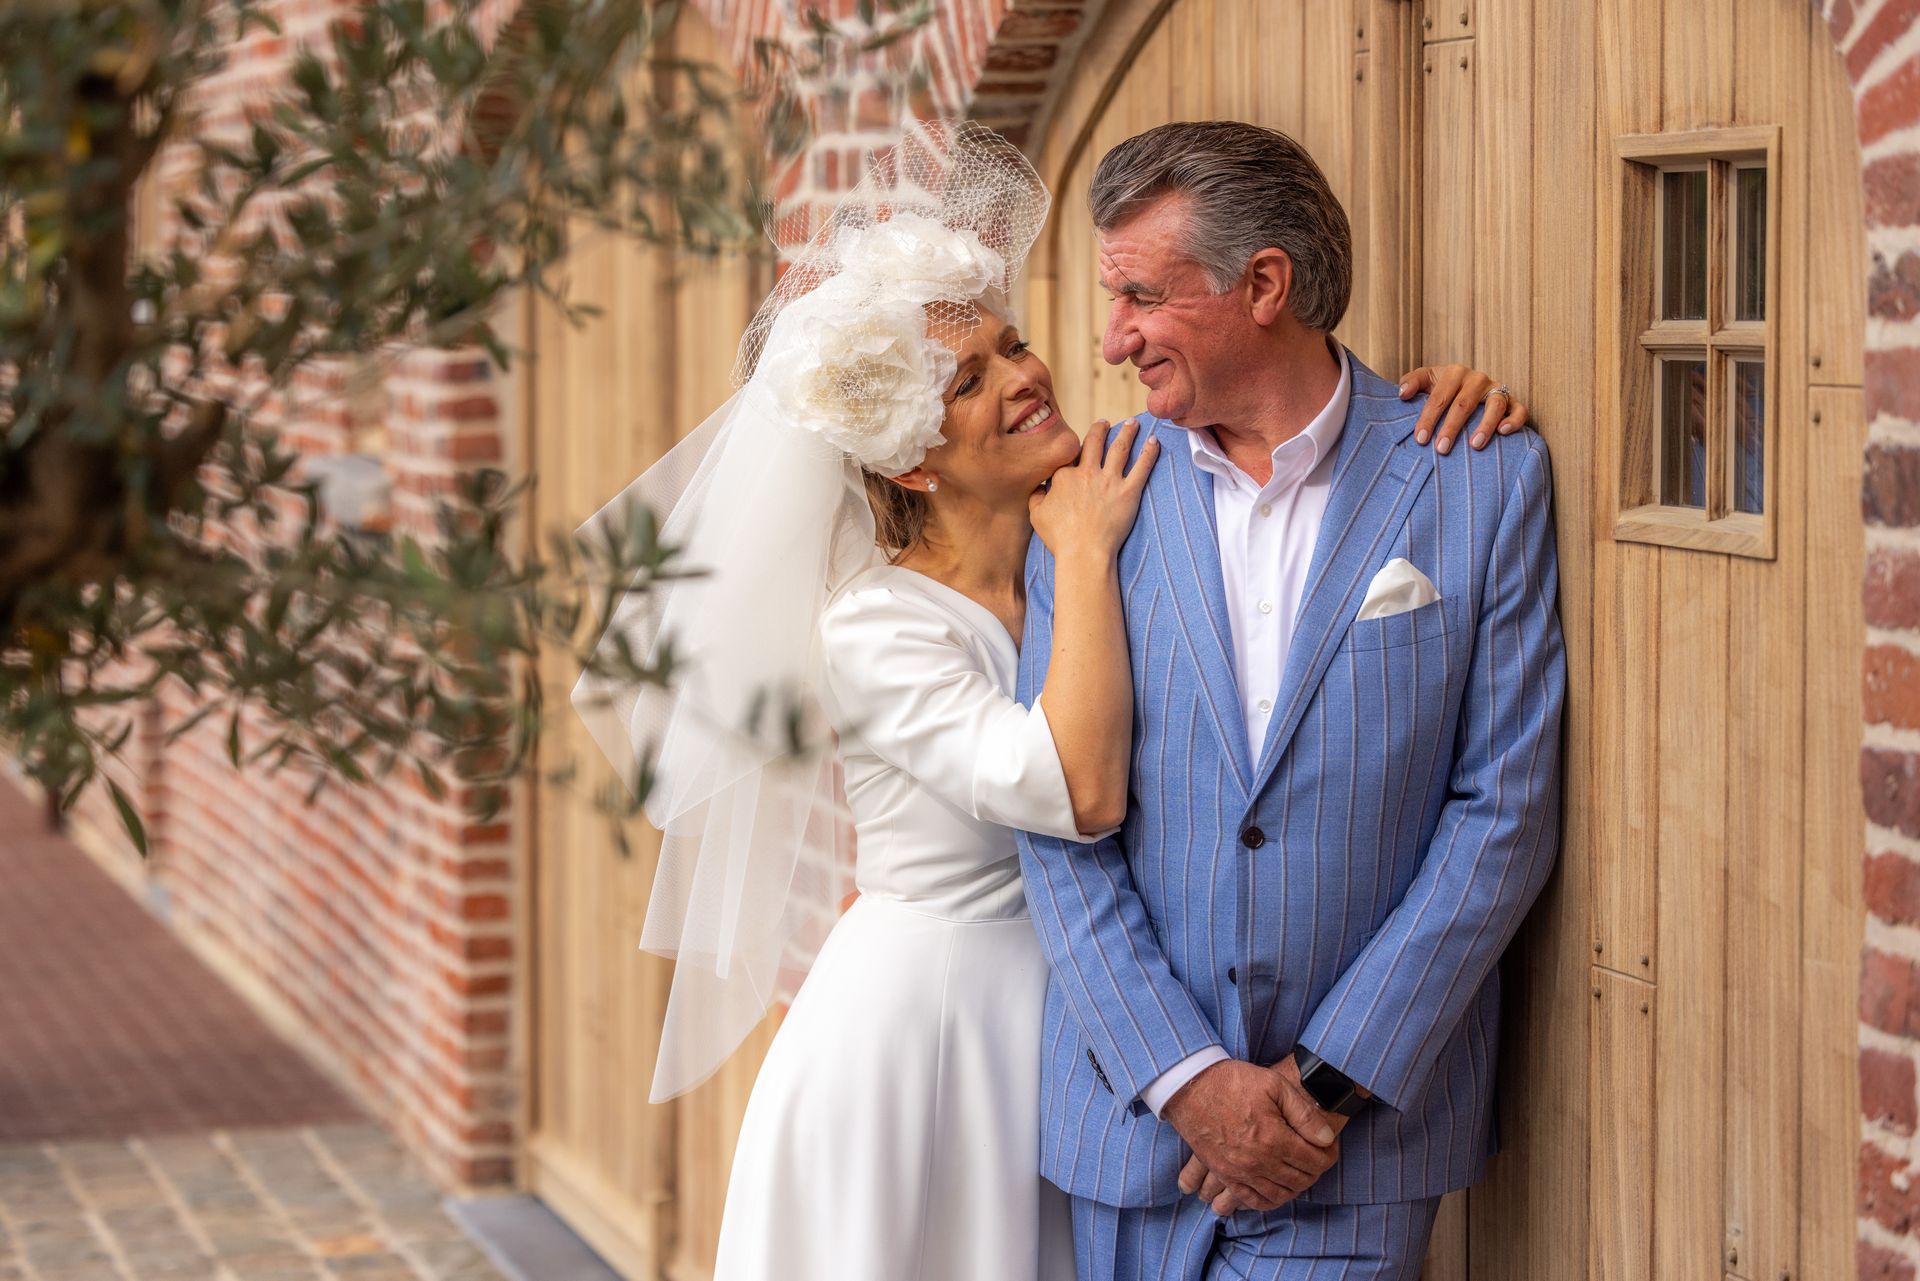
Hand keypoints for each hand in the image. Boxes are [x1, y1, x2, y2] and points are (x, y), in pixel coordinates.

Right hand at [1029, 417, 1159, 560]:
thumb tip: (1040, 487)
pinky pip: (1142, 467)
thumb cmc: (1060, 537)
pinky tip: (1155, 442)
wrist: (1084, 552)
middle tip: (1106, 423)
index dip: (1075, 449)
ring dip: (1128, 432)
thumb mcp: (1037, 515)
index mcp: (1065, 475)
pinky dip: (1150, 452)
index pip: (1070, 455)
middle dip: (1101, 428)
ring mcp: (1110, 481)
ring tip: (1134, 423)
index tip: (1080, 445)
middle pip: (1095, 441)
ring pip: (1120, 448)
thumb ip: (1037, 496)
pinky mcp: (1129, 492)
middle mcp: (1088, 472)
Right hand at [1160, 1059, 1339, 1215]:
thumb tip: (1327, 1137)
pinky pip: (1251, 1200)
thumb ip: (1304, 1114)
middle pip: (1300, 1180)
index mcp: (1274, 1139)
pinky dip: (1268, 1200)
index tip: (1329, 1146)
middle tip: (1317, 1157)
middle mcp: (1258, 1162)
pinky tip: (1275, 1190)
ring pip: (1279, 1195)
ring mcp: (1239, 1172)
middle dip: (1315, 1171)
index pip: (1315, 1161)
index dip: (1329, 1155)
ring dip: (1295, 1188)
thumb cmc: (1233, 1081)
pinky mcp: (1224, 1174)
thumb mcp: (1274, 1085)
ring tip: (1299, 1172)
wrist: (1190, 1086)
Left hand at [1399, 365, 1529, 453]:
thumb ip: (1412, 382)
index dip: (1429, 418)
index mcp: (1454, 373)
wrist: (1466, 387)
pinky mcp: (1513, 401)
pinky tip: (1503, 433)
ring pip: (1495, 405)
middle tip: (1441, 449)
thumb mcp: (1426, 381)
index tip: (1420, 439)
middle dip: (1451, 427)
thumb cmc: (1442, 389)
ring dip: (1485, 425)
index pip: (1439, 397)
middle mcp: (1477, 379)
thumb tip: (1402, 393)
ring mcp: (1496, 389)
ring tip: (1474, 445)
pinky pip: (1519, 410)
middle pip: (1464, 403)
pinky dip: (1514, 420)